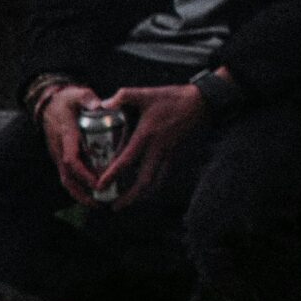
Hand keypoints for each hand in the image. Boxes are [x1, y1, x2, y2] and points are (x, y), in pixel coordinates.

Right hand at [36, 83, 104, 204]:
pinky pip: (67, 177)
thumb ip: (87, 98)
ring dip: (80, 195)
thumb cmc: (66, 100)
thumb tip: (98, 105)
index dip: (84, 173)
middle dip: (82, 192)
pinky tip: (92, 195)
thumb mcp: (77, 94)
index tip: (98, 182)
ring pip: (66, 180)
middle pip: (67, 177)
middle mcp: (59, 149)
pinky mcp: (60, 158)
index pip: (71, 159)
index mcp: (65, 136)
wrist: (49, 103)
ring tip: (97, 204)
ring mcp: (58, 155)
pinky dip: (78, 188)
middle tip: (100, 202)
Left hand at [95, 83, 208, 209]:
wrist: (200, 102)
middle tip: (114, 207)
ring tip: (127, 203)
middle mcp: (158, 150)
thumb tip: (103, 104)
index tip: (100, 185)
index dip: (112, 175)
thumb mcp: (145, 93)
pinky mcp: (175, 156)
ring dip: (141, 197)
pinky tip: (143, 191)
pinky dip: (153, 187)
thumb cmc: (172, 98)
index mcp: (146, 135)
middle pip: (144, 182)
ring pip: (156, 184)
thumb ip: (123, 96)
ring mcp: (169, 155)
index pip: (126, 161)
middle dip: (129, 198)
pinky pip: (163, 177)